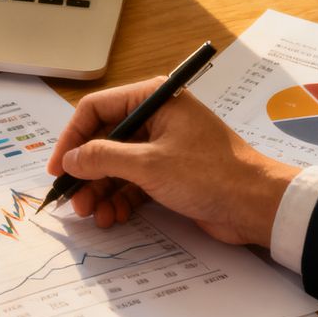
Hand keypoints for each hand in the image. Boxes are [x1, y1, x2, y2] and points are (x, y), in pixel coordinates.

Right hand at [46, 77, 300, 245]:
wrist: (259, 206)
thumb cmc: (210, 174)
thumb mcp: (148, 165)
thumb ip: (102, 158)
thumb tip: (69, 160)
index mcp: (153, 100)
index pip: (95, 110)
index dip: (71, 138)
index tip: (58, 167)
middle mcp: (156, 117)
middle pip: (104, 141)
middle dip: (87, 173)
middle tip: (75, 201)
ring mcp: (163, 145)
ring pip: (116, 165)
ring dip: (101, 190)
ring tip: (94, 215)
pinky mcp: (170, 171)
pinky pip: (133, 181)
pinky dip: (121, 198)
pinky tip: (114, 216)